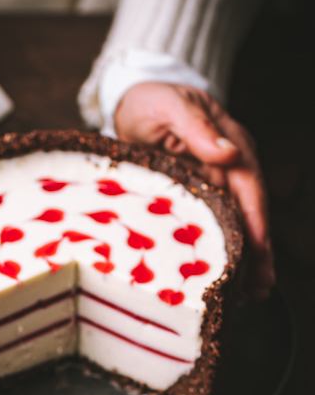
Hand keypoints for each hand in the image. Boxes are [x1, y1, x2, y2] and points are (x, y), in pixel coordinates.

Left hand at [114, 82, 272, 298]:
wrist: (135, 98)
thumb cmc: (154, 99)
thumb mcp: (172, 106)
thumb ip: (198, 128)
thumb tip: (228, 153)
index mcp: (232, 146)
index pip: (250, 188)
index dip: (256, 221)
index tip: (259, 250)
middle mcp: (230, 169)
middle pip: (250, 215)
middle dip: (258, 252)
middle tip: (259, 287)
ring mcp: (215, 185)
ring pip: (236, 226)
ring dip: (245, 260)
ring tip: (250, 295)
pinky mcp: (198, 197)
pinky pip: (213, 228)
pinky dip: (221, 253)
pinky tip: (224, 279)